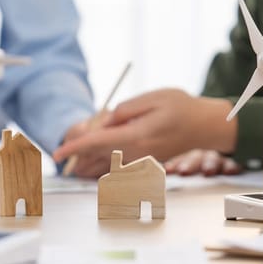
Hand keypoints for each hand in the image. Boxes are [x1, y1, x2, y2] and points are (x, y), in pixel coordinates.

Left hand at [53, 89, 236, 176]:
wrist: (205, 126)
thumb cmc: (182, 108)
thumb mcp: (153, 97)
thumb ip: (125, 110)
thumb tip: (106, 123)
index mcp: (136, 135)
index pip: (97, 143)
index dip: (74, 147)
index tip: (57, 153)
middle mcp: (137, 153)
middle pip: (97, 158)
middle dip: (77, 156)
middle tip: (63, 151)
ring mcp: (141, 160)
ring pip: (105, 166)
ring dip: (86, 163)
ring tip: (74, 159)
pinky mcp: (144, 162)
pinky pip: (116, 166)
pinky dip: (101, 163)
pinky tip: (94, 159)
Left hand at [164, 149, 241, 175]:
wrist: (228, 174)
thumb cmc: (202, 178)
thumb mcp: (188, 179)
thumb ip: (174, 180)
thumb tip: (157, 182)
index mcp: (191, 160)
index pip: (181, 160)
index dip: (174, 164)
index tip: (167, 171)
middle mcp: (204, 158)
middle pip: (196, 157)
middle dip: (189, 164)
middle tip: (184, 171)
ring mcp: (219, 161)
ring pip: (214, 158)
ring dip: (210, 164)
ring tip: (207, 171)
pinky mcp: (233, 166)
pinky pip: (233, 164)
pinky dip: (232, 166)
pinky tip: (230, 171)